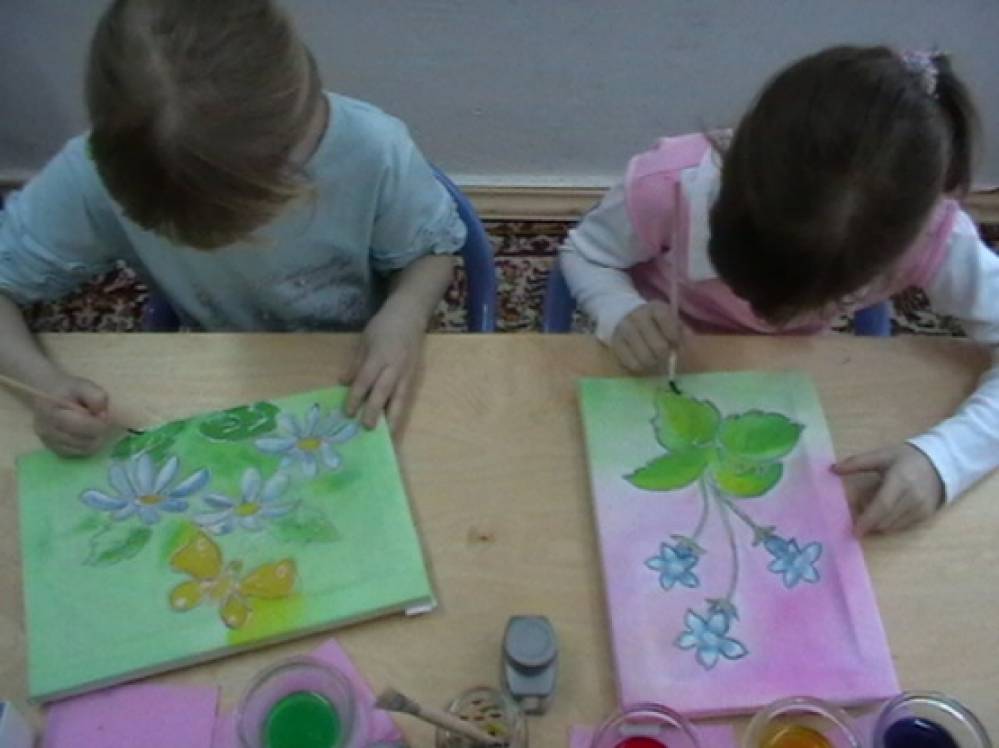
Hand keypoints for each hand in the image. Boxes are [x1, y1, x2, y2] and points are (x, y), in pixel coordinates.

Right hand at [32, 374, 111, 456]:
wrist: (46, 394)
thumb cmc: (68, 390)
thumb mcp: (84, 385)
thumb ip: (96, 397)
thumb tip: (102, 415)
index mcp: (52, 412)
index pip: (81, 426)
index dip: (98, 423)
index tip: (103, 415)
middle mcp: (46, 430)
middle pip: (83, 440)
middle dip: (98, 432)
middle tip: (100, 422)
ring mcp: (48, 441)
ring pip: (82, 449)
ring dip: (94, 440)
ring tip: (93, 427)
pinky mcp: (52, 448)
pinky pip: (76, 453)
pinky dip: (86, 446)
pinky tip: (86, 435)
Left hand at [342, 306, 424, 431]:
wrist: (410, 316)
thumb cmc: (383, 326)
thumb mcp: (364, 341)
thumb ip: (355, 364)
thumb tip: (344, 383)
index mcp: (379, 356)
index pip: (365, 380)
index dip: (356, 397)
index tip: (348, 413)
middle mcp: (394, 366)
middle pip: (383, 392)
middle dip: (375, 411)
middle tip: (366, 428)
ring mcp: (406, 372)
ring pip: (400, 399)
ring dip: (393, 418)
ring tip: (388, 435)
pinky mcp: (414, 376)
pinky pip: (406, 397)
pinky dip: (400, 411)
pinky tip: (394, 422)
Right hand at [611, 302, 680, 373]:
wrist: (622, 315)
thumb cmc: (652, 321)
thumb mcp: (667, 318)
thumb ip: (680, 329)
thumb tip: (688, 338)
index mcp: (654, 308)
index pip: (665, 320)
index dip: (673, 335)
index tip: (675, 343)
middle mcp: (638, 316)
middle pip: (659, 346)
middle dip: (664, 354)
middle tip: (664, 355)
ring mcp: (624, 330)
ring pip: (645, 358)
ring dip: (653, 363)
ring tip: (653, 360)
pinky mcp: (615, 343)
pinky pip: (631, 364)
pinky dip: (639, 366)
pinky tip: (641, 361)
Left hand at [833, 444, 944, 534]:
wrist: (940, 463)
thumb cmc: (906, 458)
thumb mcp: (881, 455)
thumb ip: (856, 463)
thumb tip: (832, 469)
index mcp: (900, 481)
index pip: (882, 506)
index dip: (867, 520)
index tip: (854, 530)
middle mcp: (913, 498)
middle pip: (885, 519)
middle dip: (867, 519)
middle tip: (860, 504)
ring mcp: (921, 509)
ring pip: (892, 526)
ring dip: (877, 521)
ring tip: (876, 501)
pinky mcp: (925, 516)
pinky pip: (901, 526)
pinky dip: (889, 522)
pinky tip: (888, 507)